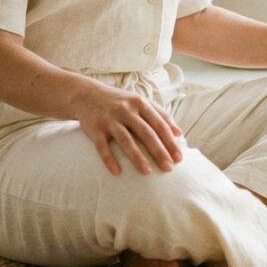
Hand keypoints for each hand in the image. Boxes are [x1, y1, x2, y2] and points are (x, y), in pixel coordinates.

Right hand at [71, 83, 185, 175]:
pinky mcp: (94, 128)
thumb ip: (160, 114)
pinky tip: (117, 172)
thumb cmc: (120, 101)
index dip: (170, 142)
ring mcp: (109, 119)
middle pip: (145, 132)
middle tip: (168, 168)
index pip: (159, 124)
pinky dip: (109, 159)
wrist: (86, 94)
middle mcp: (125, 110)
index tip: (179, 158)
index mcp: (140, 103)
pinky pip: (102, 146)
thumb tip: (179, 133)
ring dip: (137, 157)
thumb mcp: (140, 102)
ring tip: (147, 172)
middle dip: (158, 151)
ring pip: (125, 139)